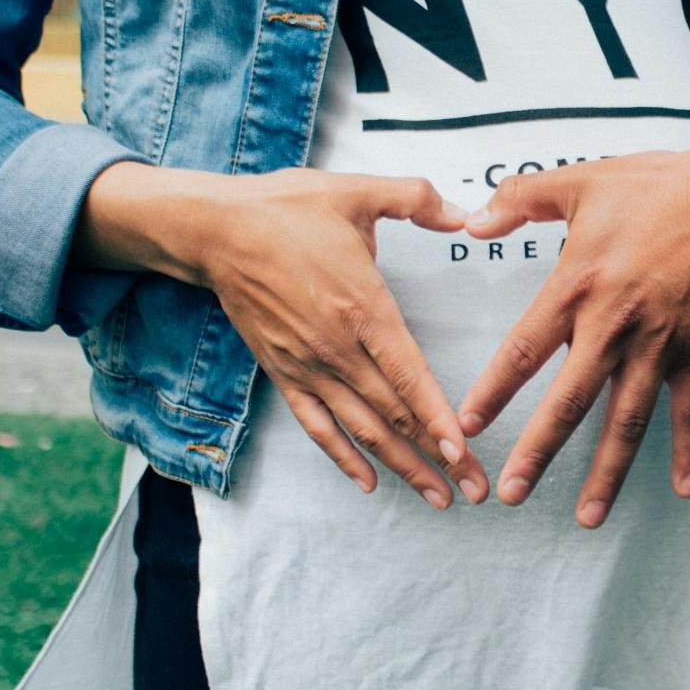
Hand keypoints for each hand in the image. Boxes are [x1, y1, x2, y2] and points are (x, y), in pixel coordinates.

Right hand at [77, 163, 489, 506]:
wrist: (215, 230)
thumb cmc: (287, 210)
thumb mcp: (357, 192)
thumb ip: (416, 199)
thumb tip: (464, 213)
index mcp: (362, 309)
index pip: (409, 376)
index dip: (438, 418)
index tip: (463, 453)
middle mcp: (337, 348)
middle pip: (394, 415)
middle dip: (437, 457)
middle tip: (474, 489)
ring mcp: (308, 366)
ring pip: (362, 430)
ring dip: (401, 467)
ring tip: (437, 497)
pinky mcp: (284, 373)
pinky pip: (317, 426)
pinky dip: (343, 457)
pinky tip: (368, 483)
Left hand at [460, 148, 689, 524]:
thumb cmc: (663, 185)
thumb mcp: (583, 180)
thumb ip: (522, 199)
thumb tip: (472, 221)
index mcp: (578, 286)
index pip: (524, 349)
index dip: (494, 391)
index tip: (466, 428)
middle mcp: (614, 326)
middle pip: (568, 403)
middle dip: (537, 453)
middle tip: (510, 495)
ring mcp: (660, 346)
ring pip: (627, 422)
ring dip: (606, 474)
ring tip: (586, 518)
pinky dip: (689, 451)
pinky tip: (684, 490)